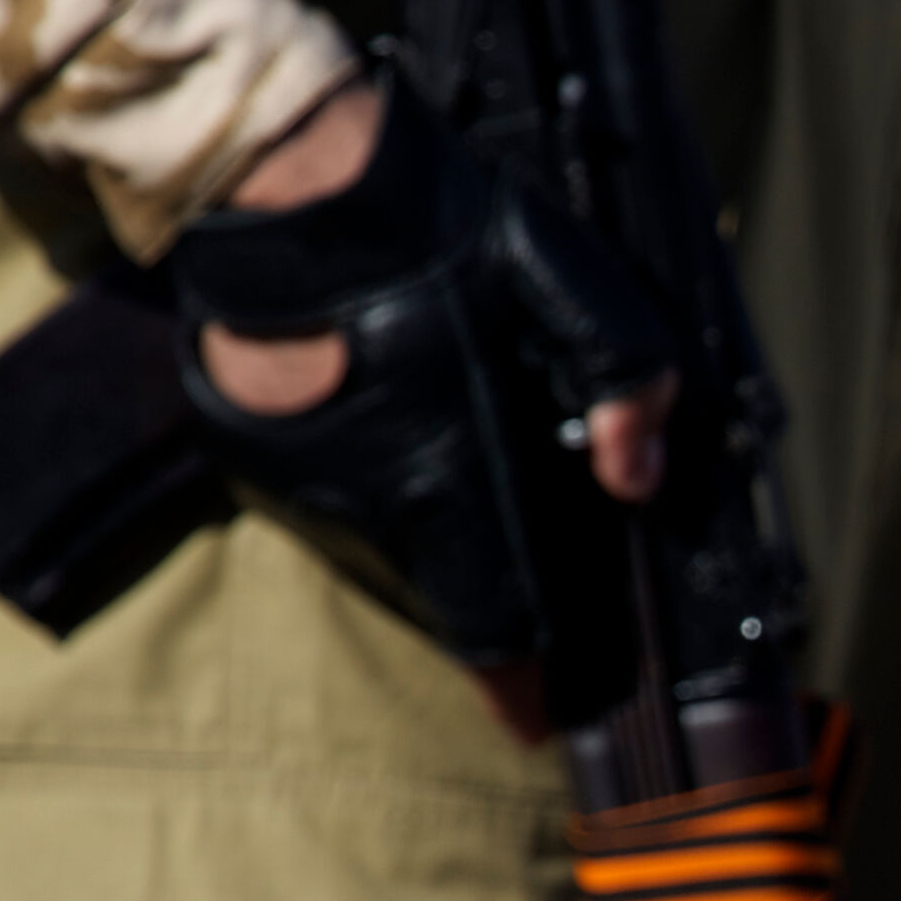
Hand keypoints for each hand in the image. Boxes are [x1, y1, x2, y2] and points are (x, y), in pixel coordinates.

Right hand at [170, 70, 679, 739]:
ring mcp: (311, 486)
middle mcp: (376, 504)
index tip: (548, 724)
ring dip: (438, 557)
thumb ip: (626, 380)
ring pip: (393, 559)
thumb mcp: (567, 280)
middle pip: (447, 606)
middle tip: (528, 645)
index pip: (495, 630)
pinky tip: (402, 458)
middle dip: (494, 634)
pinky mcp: (260, 459)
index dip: (526, 690)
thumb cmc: (431, 226)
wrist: (278, 176)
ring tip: (473, 521)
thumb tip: (640, 476)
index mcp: (450, 477)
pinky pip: (339, 509)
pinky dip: (379, 502)